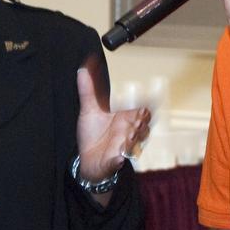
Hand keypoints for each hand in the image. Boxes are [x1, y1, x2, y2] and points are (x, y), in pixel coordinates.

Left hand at [75, 66, 150, 182]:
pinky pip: (119, 160)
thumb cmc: (93, 134)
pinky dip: (118, 159)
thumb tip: (84, 68)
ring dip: (134, 138)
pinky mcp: (115, 160)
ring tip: (129, 135)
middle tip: (139, 116)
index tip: (146, 99)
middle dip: (143, 120)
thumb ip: (87, 89)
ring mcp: (124, 146)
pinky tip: (117, 157)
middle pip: (144, 124)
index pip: (141, 109)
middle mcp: (128, 131)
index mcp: (125, 117)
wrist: (88, 160)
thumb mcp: (89, 109)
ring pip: (135, 142)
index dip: (145, 104)